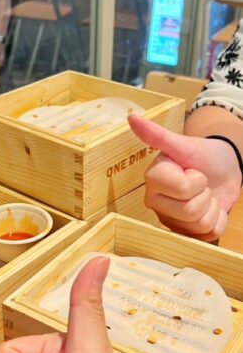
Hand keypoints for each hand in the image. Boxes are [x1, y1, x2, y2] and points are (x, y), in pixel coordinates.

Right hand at [130, 114, 241, 240]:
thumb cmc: (202, 155)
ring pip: (200, 224)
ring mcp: (170, 220)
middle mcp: (155, 203)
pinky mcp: (186, 233)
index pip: (183, 190)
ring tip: (205, 194)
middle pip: (191, 211)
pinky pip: (209, 235)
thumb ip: (156, 135)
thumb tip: (130, 117)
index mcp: (152, 182)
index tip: (191, 170)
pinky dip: (218, 220)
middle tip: (201, 183)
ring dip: (213, 207)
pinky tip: (210, 209)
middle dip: (206, 194)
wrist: (222, 167)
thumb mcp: (182, 144)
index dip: (197, 180)